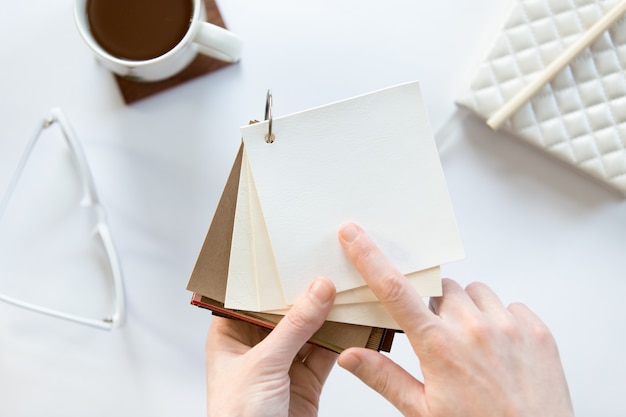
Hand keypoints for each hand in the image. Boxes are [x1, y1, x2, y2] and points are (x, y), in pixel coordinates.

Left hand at [205, 277, 337, 416]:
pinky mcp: (305, 379)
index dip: (270, 276)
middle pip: (284, 311)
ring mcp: (282, 363)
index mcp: (229, 336)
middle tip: (326, 265)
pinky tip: (351, 322)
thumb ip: (294, 326)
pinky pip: (325, 351)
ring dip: (326, 314)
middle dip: (305, 292)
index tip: (293, 253)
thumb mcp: (263, 364)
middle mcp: (256, 346)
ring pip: (308, 329)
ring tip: (344, 288)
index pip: (251, 297)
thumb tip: (317, 290)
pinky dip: (340, 339)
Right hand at [337, 222, 573, 416]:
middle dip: (434, 306)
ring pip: (474, 292)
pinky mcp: (536, 329)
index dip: (369, 258)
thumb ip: (384, 377)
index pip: (394, 290)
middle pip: (439, 289)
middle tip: (440, 339)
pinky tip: (500, 349)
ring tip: (473, 345)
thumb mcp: (423, 411)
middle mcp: (472, 328)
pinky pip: (510, 305)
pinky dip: (499, 320)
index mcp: (438, 346)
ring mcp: (507, 326)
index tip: (355, 235)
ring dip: (467, 310)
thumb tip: (350, 355)